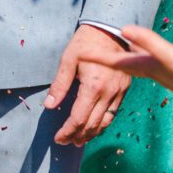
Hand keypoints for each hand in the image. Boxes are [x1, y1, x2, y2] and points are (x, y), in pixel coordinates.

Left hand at [47, 24, 132, 145]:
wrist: (110, 31)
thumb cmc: (86, 42)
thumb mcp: (68, 60)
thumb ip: (59, 85)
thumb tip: (49, 105)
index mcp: (93, 86)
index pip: (79, 118)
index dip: (67, 131)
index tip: (58, 138)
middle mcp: (108, 93)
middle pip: (92, 124)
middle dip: (77, 136)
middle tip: (65, 142)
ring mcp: (118, 93)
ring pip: (105, 122)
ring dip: (91, 134)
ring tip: (79, 141)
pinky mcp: (124, 90)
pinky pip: (113, 113)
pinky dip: (102, 124)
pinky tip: (94, 128)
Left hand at [78, 25, 172, 113]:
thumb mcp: (170, 56)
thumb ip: (149, 42)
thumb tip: (124, 28)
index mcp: (148, 67)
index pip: (114, 60)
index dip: (95, 56)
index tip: (77, 52)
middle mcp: (157, 71)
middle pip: (128, 64)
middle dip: (113, 59)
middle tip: (99, 53)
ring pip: (152, 62)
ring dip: (142, 54)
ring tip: (135, 46)